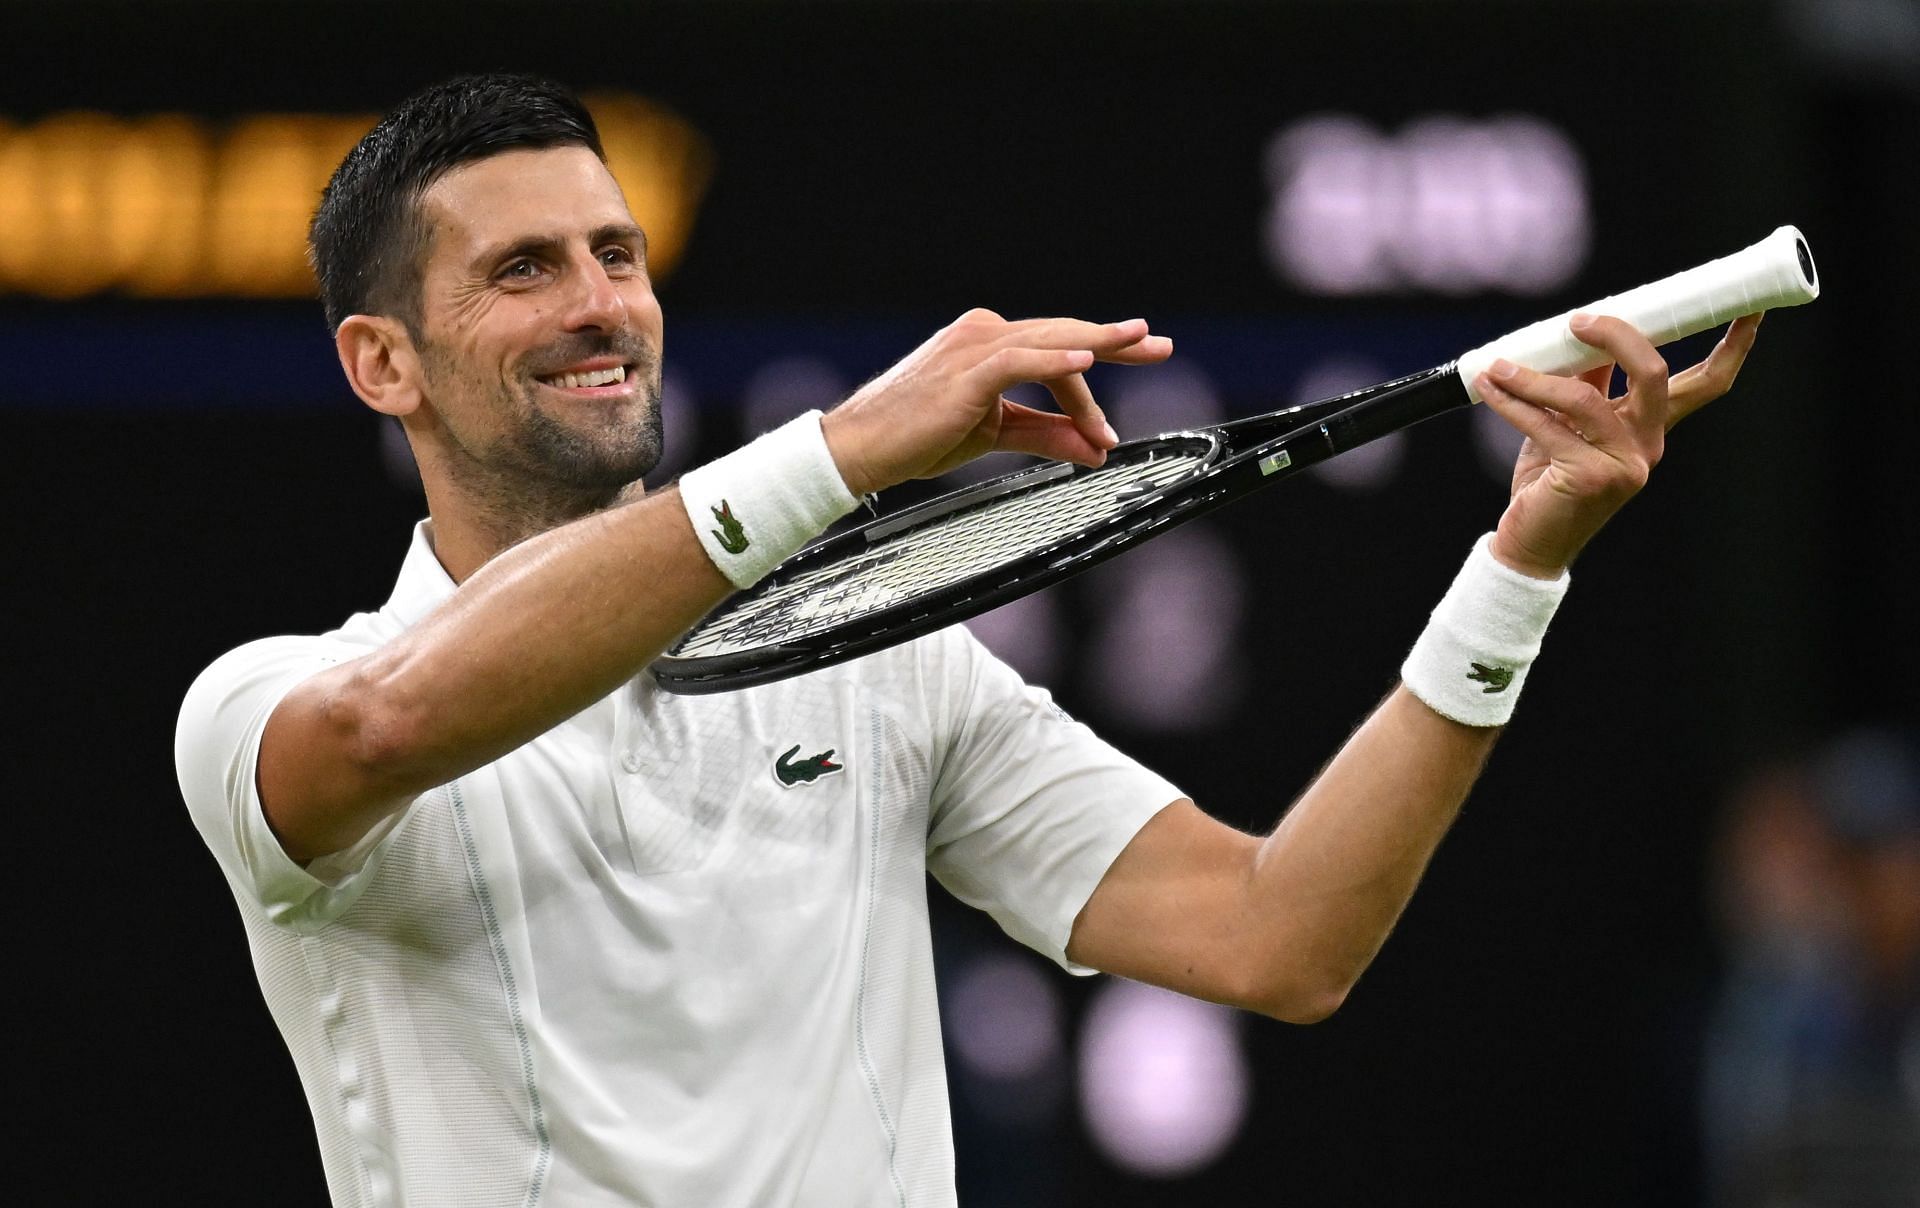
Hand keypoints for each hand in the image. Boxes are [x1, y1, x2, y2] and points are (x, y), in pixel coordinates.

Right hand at [819, 309, 1173, 495]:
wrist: (860, 449)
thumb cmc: (917, 438)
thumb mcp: (995, 435)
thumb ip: (1046, 434)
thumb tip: (1095, 448)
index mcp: (989, 346)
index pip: (1055, 354)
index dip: (1091, 382)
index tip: (1117, 409)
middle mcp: (984, 335)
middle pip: (1062, 336)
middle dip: (1115, 342)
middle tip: (1159, 345)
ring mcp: (974, 348)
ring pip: (1049, 341)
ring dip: (1098, 347)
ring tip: (1138, 344)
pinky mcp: (966, 370)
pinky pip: (1021, 359)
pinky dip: (1056, 359)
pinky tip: (1088, 359)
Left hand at [1477, 311, 1762, 578]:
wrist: (1529, 544)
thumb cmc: (1550, 482)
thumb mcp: (1570, 426)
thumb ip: (1584, 383)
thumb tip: (1580, 334)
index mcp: (1653, 428)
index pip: (1706, 383)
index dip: (1732, 346)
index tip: (1750, 308)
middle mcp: (1648, 445)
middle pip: (1654, 374)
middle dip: (1620, 336)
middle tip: (1578, 319)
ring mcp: (1623, 464)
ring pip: (1584, 398)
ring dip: (1534, 377)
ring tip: (1500, 366)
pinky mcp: (1588, 478)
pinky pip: (1546, 424)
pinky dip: (1512, 402)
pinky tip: (1490, 385)